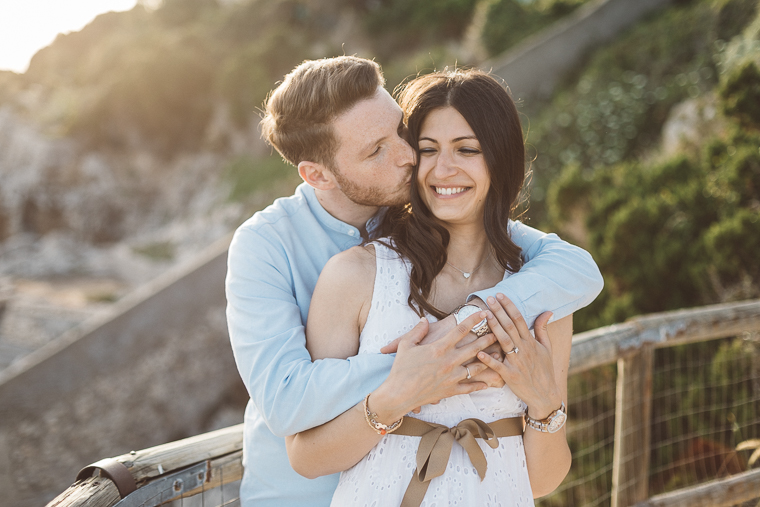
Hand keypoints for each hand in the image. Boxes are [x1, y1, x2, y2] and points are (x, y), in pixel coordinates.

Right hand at [369, 312, 497, 423]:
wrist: (399, 395)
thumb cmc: (400, 370)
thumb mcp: (406, 345)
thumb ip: (417, 331)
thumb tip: (424, 321)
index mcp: (439, 348)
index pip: (461, 330)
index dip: (474, 320)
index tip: (483, 313)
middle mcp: (449, 361)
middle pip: (474, 348)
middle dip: (488, 338)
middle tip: (498, 332)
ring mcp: (452, 377)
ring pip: (476, 368)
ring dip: (488, 360)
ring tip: (497, 355)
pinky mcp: (451, 391)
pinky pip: (469, 387)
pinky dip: (479, 384)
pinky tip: (486, 382)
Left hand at [477, 294, 561, 418]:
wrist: (545, 395)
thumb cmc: (544, 370)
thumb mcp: (546, 348)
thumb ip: (542, 329)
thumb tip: (547, 311)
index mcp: (531, 342)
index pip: (519, 320)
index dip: (509, 306)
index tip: (500, 295)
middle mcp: (524, 350)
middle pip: (510, 327)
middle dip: (499, 311)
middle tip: (489, 298)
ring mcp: (517, 363)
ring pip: (504, 342)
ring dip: (494, 328)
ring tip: (485, 315)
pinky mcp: (510, 376)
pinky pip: (498, 366)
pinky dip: (489, 360)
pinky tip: (479, 352)